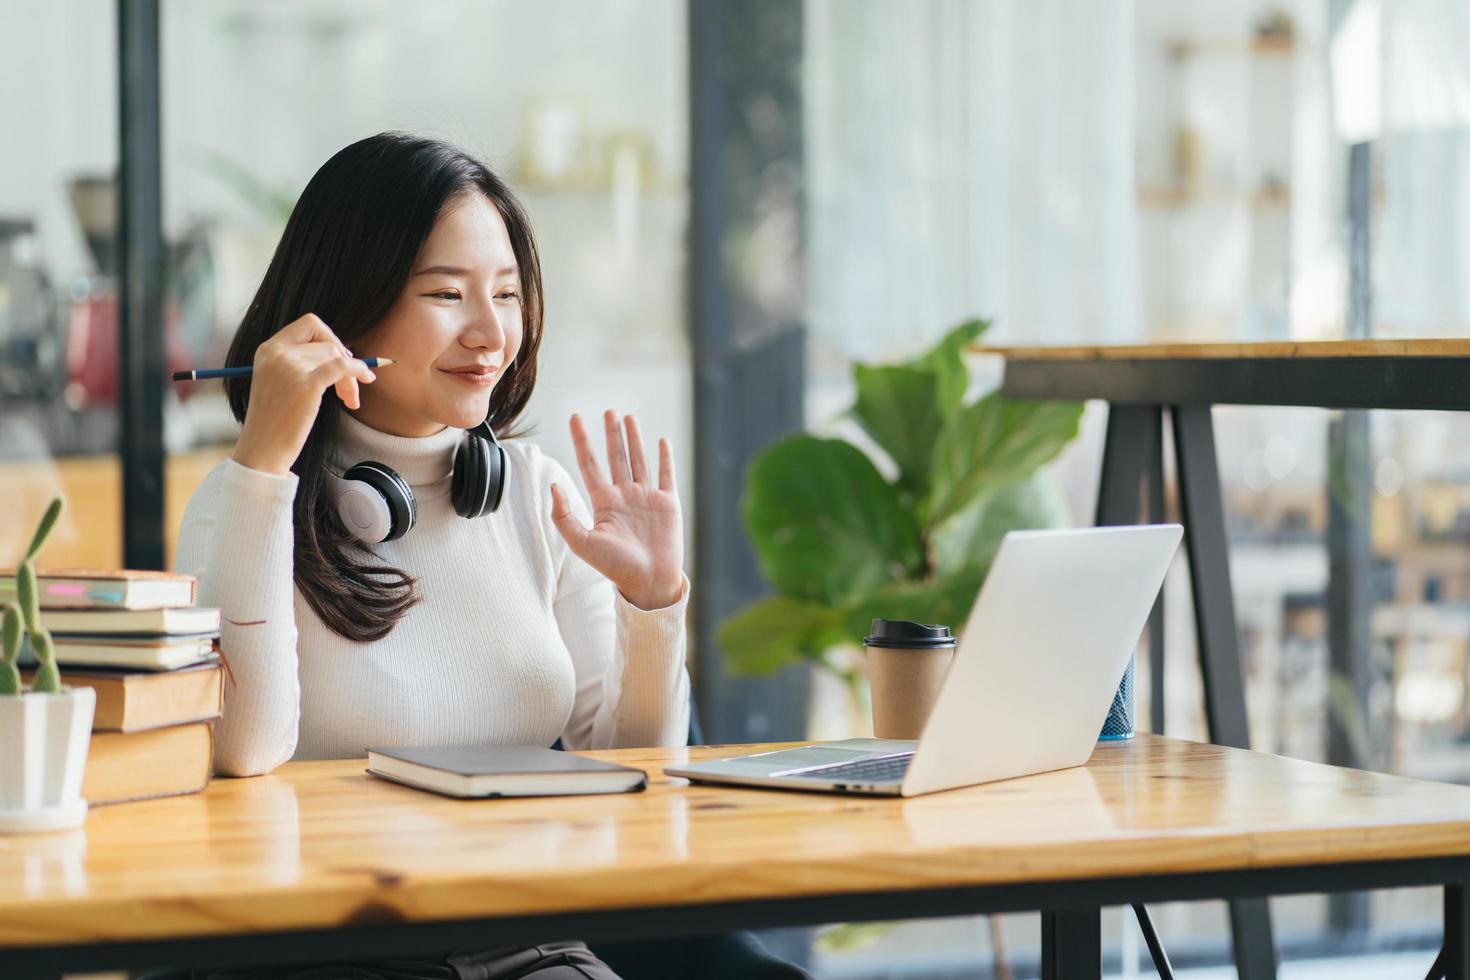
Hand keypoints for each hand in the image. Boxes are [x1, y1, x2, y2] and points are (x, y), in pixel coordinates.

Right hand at [231, 314, 377, 475]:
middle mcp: (277, 353)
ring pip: (337, 357)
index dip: (330, 337)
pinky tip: (363, 384)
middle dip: (345, 362)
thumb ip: (296, 362)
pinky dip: (359, 371)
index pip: (308, 324)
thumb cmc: (274, 421)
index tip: (339, 358)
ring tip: (350, 399)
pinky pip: (344, 366)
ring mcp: (290, 367)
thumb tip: (337, 351)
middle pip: (327, 344)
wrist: (263, 450)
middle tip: (347, 388)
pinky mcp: (307, 384)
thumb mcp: (277, 381)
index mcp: (267, 350)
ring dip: (351, 377)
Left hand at [550, 411, 684, 609]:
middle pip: (616, 456)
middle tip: (609, 411)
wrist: (648, 581)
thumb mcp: (582, 543)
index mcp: (603, 502)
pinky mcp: (667, 503)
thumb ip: (564, 516)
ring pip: (639, 460)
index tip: (574, 418)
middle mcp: (624, 495)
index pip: (589, 463)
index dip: (581, 440)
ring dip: (634, 438)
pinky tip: (661, 441)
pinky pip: (666, 474)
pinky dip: (665, 457)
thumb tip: (552, 486)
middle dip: (611, 433)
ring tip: (629, 418)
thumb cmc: (615, 567)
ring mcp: (646, 497)